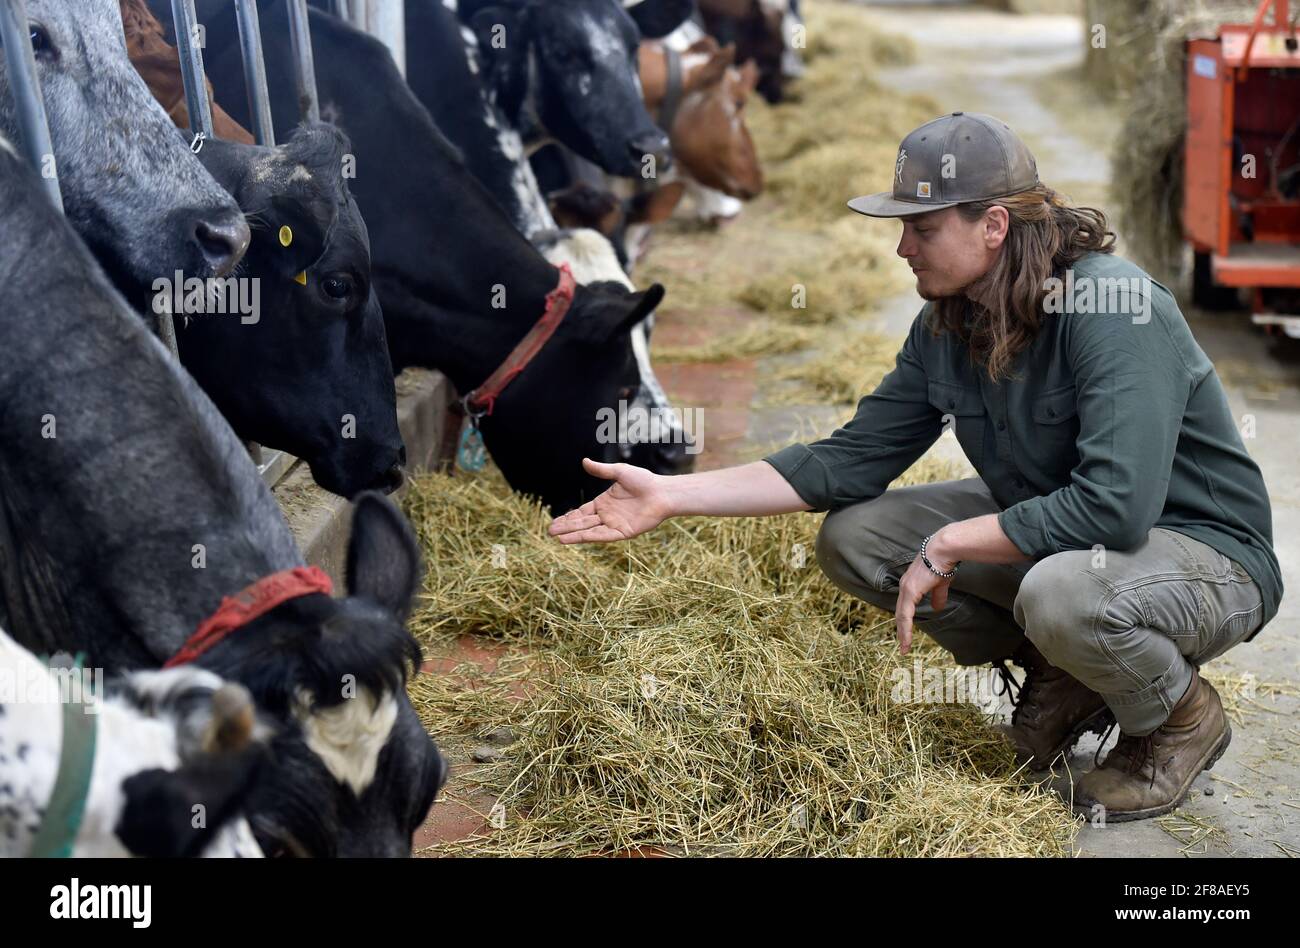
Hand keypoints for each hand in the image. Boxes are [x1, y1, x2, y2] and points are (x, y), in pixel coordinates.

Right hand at [548, 457, 672, 543]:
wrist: (662, 493)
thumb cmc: (644, 481)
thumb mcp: (619, 472)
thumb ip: (601, 470)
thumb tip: (584, 461)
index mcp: (604, 502)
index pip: (582, 512)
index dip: (569, 517)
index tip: (555, 521)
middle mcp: (607, 515)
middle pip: (582, 522)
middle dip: (566, 526)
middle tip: (549, 531)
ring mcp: (614, 524)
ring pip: (588, 530)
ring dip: (572, 534)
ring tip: (556, 537)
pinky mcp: (622, 533)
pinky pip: (601, 535)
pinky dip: (587, 537)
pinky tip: (573, 538)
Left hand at [893, 548, 955, 654]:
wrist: (943, 551)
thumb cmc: (943, 563)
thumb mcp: (940, 583)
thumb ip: (937, 596)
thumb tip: (937, 608)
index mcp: (910, 584)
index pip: (904, 606)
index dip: (904, 621)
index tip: (906, 634)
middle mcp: (904, 586)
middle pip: (900, 613)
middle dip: (901, 630)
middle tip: (903, 646)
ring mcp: (906, 589)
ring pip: (901, 616)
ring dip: (902, 633)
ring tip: (904, 648)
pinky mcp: (910, 591)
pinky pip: (905, 614)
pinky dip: (905, 628)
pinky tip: (906, 638)